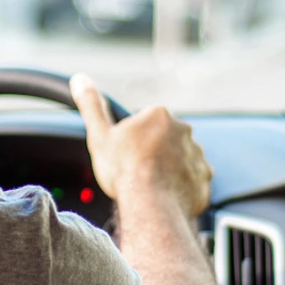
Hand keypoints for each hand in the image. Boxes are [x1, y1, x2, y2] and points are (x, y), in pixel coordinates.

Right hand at [70, 73, 212, 219]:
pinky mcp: (204, 179)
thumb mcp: (99, 134)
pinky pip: (192, 180)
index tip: (126, 154)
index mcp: (159, 115)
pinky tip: (165, 195)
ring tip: (151, 186)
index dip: (133, 139)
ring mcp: (197, 155)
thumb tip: (80, 79)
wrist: (150, 205)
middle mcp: (184, 131)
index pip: (146, 123)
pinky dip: (181, 186)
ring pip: (180, 159)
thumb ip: (91, 105)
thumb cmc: (124, 170)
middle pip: (165, 139)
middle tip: (137, 170)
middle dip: (154, 152)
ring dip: (169, 168)